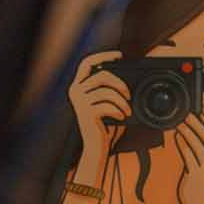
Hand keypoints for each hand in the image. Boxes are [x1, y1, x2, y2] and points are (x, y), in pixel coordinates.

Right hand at [68, 50, 129, 166]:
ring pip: (106, 91)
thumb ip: (109, 90)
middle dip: (119, 83)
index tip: (119, 56)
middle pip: (101, 75)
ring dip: (122, 101)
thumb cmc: (105, 125)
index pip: (87, 63)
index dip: (103, 56)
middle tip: (128, 94)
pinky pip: (108, 105)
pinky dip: (119, 110)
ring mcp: (80, 102)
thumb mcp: (106, 104)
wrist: (97, 147)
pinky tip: (121, 116)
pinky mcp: (87, 113)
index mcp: (79, 86)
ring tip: (127, 109)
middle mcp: (75, 91)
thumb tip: (127, 80)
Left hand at [174, 112, 203, 203]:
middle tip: (187, 115)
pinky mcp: (196, 174)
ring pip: (196, 144)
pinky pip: (188, 154)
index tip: (200, 115)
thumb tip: (200, 131)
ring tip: (180, 124)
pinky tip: (177, 137)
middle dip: (196, 124)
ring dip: (187, 132)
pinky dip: (181, 144)